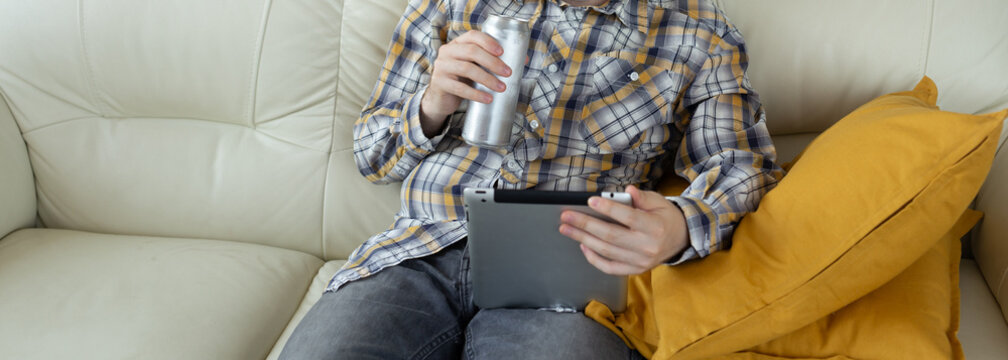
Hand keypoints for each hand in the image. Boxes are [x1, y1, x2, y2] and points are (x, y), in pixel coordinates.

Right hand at [419, 30, 511, 137]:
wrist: (441, 99)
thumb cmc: (462, 80)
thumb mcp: (475, 67)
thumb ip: (493, 62)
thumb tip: (524, 60)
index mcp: (457, 44)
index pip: (472, 36)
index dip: (488, 42)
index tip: (503, 52)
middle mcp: (447, 52)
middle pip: (472, 51)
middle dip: (493, 62)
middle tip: (508, 73)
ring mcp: (442, 67)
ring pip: (467, 69)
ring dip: (488, 78)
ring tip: (502, 88)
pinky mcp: (440, 84)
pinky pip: (460, 88)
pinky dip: (476, 94)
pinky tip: (488, 99)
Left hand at [558, 185, 688, 274]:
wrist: (681, 239)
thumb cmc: (665, 217)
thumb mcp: (659, 202)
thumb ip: (642, 197)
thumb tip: (628, 191)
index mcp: (654, 227)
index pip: (627, 218)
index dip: (608, 208)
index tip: (590, 200)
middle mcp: (647, 247)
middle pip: (610, 236)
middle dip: (585, 225)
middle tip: (566, 216)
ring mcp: (640, 261)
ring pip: (606, 251)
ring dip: (583, 239)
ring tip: (567, 229)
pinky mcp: (635, 270)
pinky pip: (610, 267)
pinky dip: (594, 258)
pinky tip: (583, 245)